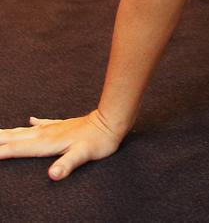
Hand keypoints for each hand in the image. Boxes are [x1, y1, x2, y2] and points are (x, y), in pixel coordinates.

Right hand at [0, 109, 123, 179]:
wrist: (111, 121)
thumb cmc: (98, 141)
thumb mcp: (83, 155)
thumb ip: (67, 165)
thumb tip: (52, 175)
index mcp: (47, 142)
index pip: (17, 148)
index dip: (0, 151)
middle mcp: (46, 133)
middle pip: (15, 137)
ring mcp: (54, 128)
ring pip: (25, 131)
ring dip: (9, 132)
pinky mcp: (62, 126)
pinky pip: (42, 124)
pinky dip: (32, 125)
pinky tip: (29, 120)